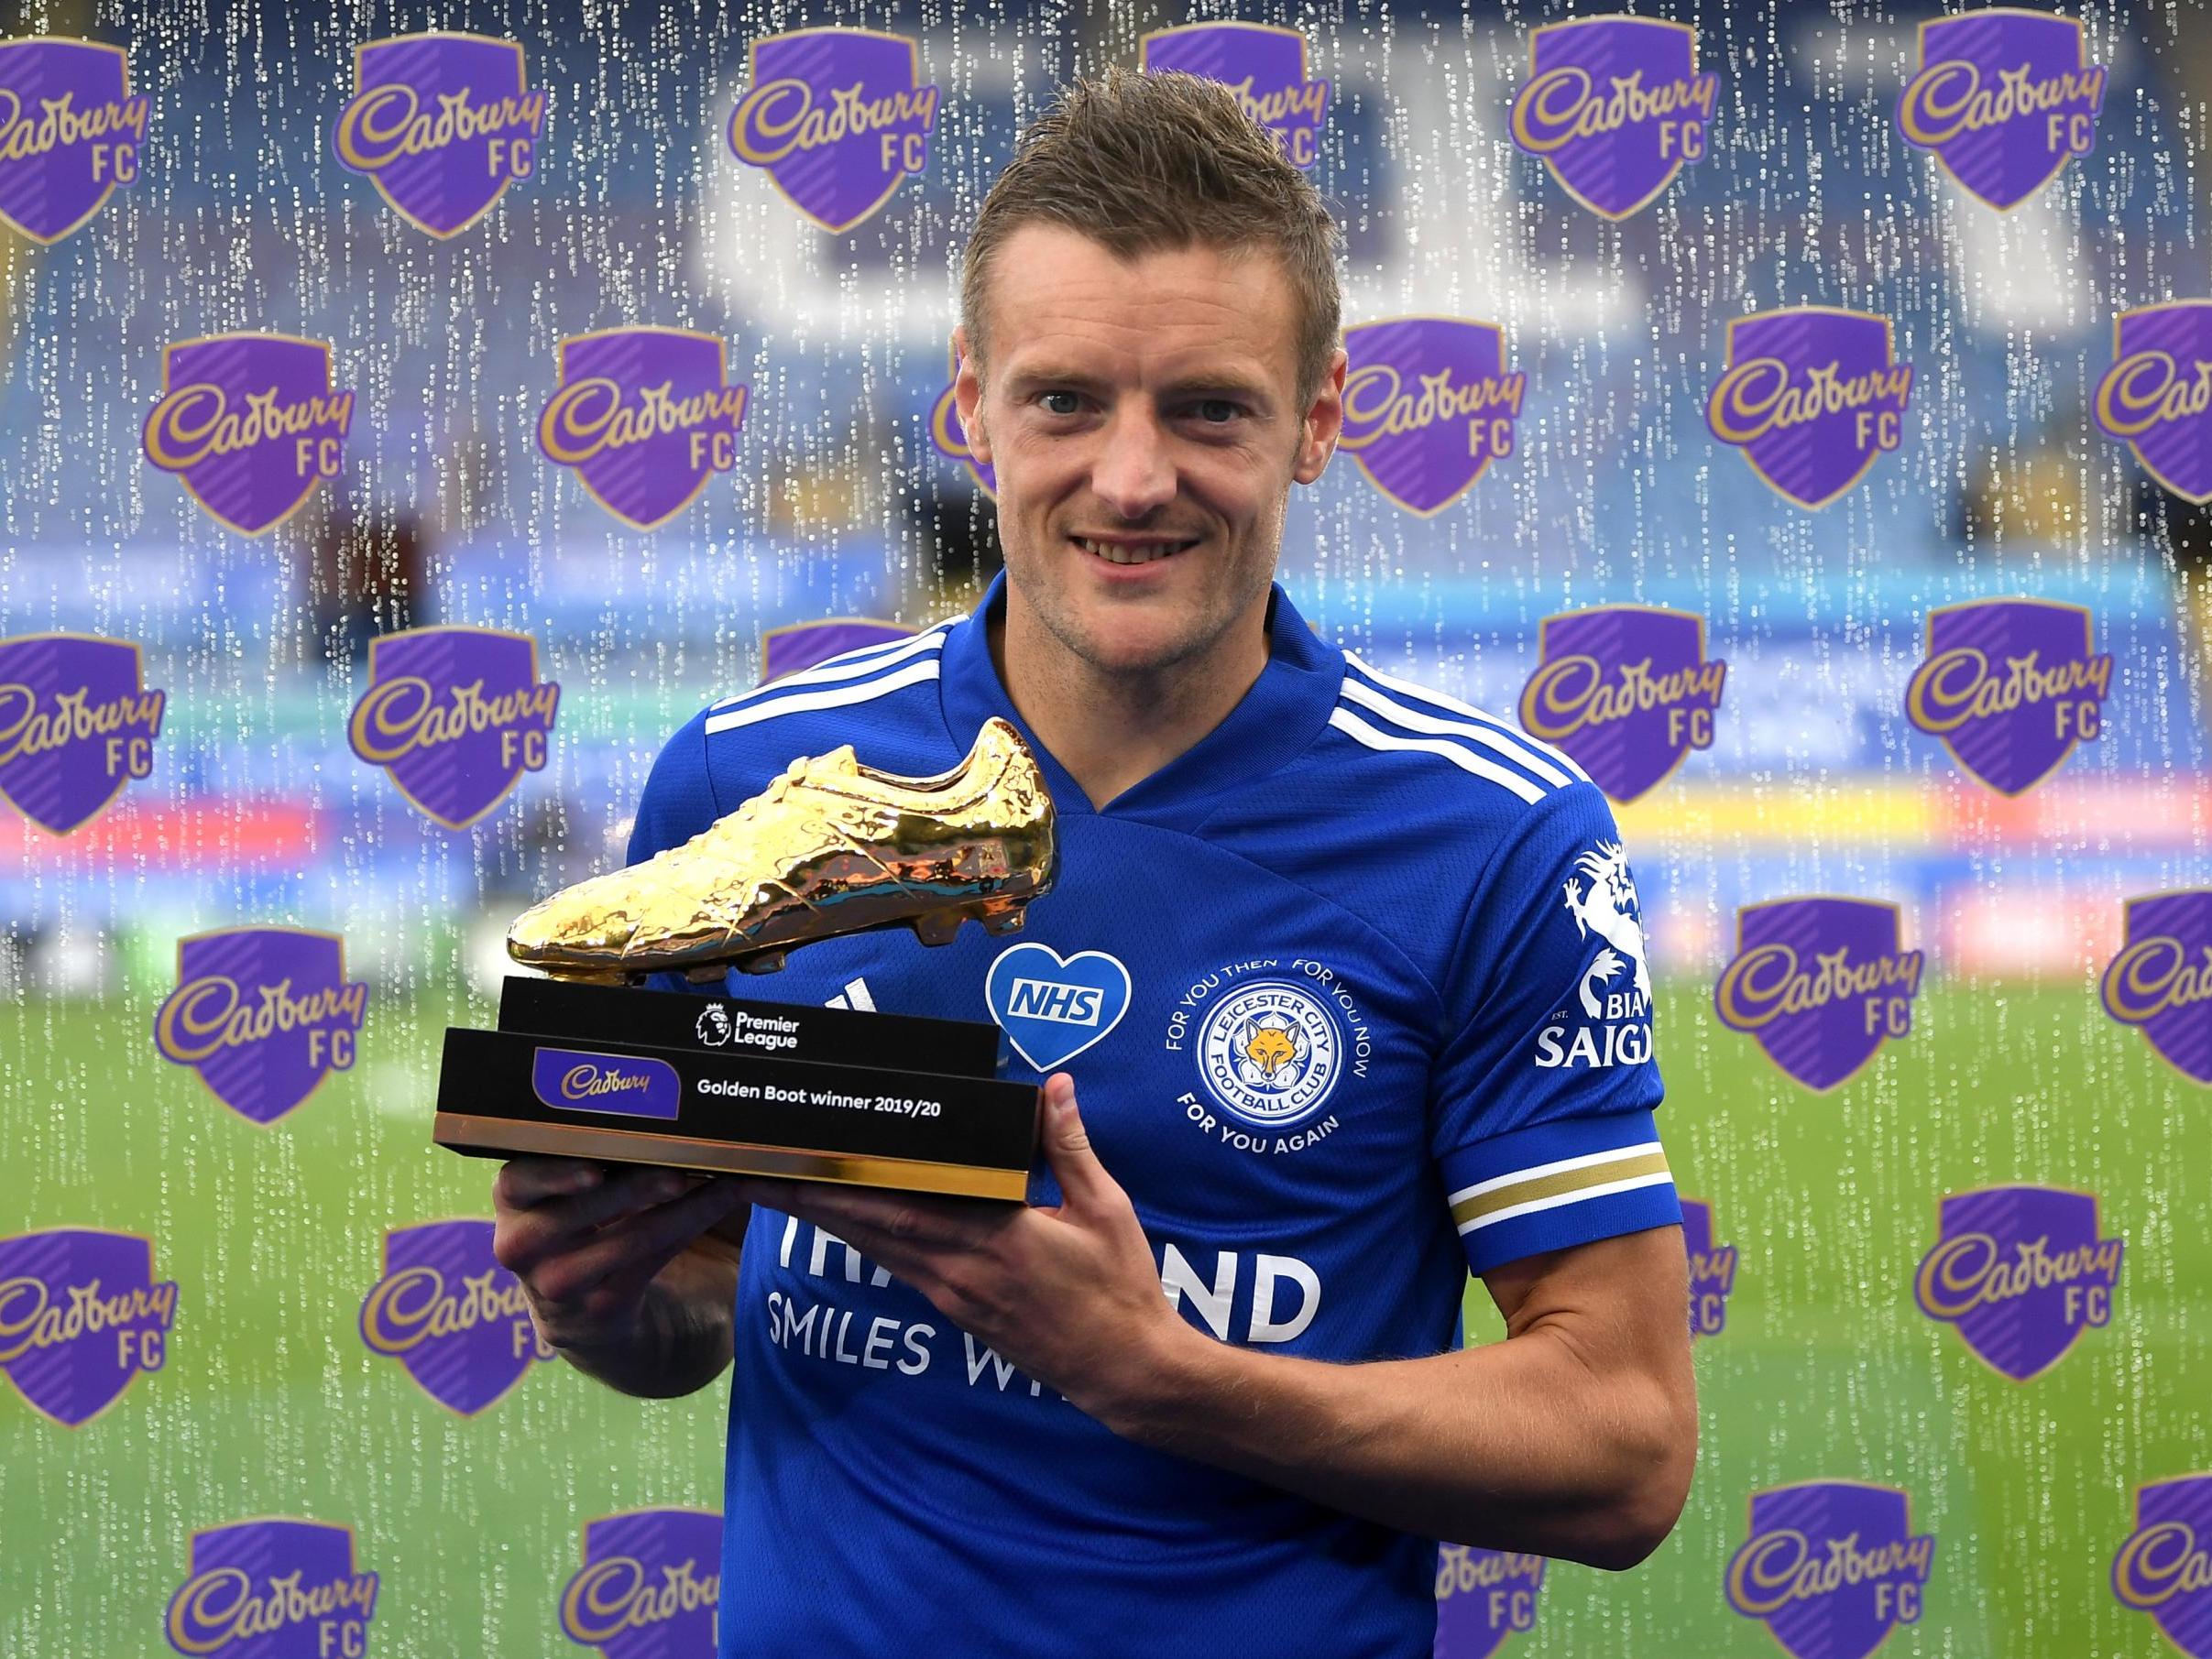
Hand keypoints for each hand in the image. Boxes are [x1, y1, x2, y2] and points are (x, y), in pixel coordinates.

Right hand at [491, 1158, 749, 1352]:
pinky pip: (654, 1260)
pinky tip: (721, 1202)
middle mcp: (523, 1244)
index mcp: (513, 1199)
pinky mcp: (601, 1305)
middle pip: (580, 1213)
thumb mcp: (566, 1189)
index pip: (519, 1181)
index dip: (556, 1174)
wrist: (578, 1306)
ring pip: (629, 1238)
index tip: (595, 1168)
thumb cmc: (582, 1217)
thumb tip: (655, 1102)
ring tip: (723, 1180)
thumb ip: (592, 1151)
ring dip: (684, 1206)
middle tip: (678, 1166)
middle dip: (635, 1186)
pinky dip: (692, 1225)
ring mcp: (559, 1281)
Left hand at [732, 1073, 1188, 1423]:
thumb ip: (1069, 1147)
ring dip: (826, 1221)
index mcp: (996, 1237)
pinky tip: (846, 1224)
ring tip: (780, 1192)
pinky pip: (898, 1267)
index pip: (901, 1204)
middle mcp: (960, 1269)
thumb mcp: (1105, 1209)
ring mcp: (954, 1295)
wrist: (1125, 1370)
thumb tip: (1053, 1087)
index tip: (804, 1154)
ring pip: (876, 1250)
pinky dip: (865, 1241)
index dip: (844, 1182)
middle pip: (868, 1229)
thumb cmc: (1120, 1288)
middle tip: (753, 1172)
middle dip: (807, 1200)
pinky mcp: (957, 1312)